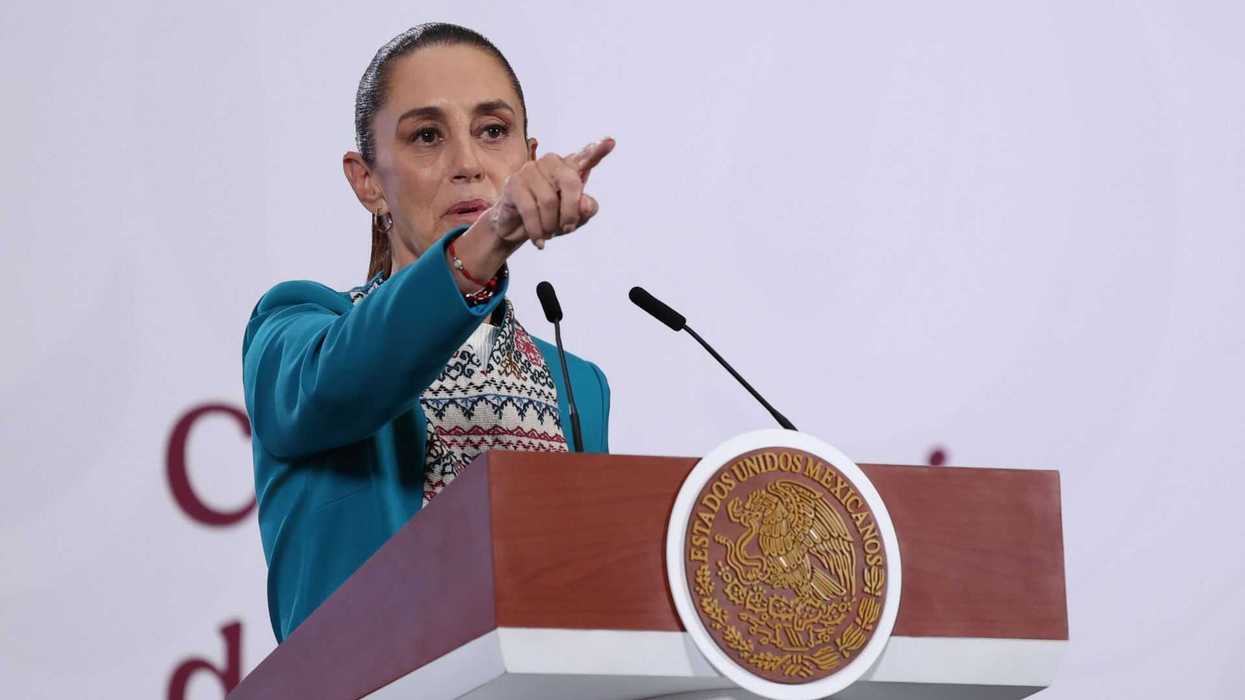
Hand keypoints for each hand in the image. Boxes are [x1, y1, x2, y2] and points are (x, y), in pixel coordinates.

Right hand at [485, 137, 614, 249]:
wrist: (516, 228)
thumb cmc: (549, 217)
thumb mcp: (574, 218)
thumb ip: (586, 210)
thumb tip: (585, 204)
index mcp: (570, 168)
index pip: (586, 157)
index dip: (598, 150)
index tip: (611, 141)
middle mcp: (551, 163)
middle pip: (570, 183)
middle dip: (571, 212)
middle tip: (568, 228)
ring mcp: (531, 170)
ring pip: (549, 200)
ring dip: (551, 224)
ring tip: (549, 233)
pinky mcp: (514, 183)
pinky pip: (530, 210)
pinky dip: (537, 230)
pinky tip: (540, 241)